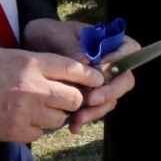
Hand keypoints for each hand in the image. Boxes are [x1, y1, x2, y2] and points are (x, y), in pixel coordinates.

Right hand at [0, 46, 107, 142]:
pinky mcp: (13, 131)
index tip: (98, 81)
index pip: (74, 69)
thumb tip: (55, 75)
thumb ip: (31, 65)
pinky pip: (38, 134)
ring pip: (58, 119)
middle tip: (59, 100)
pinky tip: (17, 122)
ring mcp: (24, 111)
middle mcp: (33, 86)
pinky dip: (33, 130)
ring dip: (51, 117)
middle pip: (73, 98)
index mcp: (30, 62)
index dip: (89, 76)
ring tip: (32, 111)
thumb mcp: (3, 55)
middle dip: (70, 100)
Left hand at [22, 18, 139, 132]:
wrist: (32, 46)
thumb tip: (86, 62)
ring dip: (97, 110)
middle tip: (92, 100)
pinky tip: (73, 125)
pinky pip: (95, 109)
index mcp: (108, 42)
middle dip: (110, 92)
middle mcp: (110, 63)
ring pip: (111, 98)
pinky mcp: (89, 95)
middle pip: (124, 79)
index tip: (100, 72)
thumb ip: (72, 47)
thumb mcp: (57, 35)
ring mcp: (100, 81)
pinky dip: (86, 118)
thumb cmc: (48, 35)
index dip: (120, 62)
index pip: (129, 50)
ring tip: (78, 118)